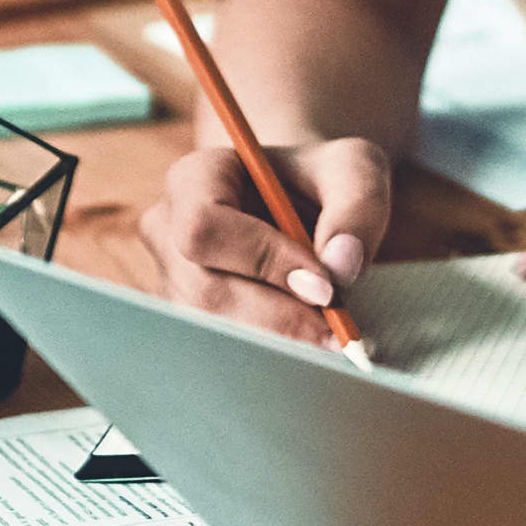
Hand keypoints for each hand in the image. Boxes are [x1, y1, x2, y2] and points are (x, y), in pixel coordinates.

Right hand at [142, 133, 395, 337]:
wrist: (306, 208)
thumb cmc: (325, 182)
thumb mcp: (355, 170)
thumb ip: (357, 205)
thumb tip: (339, 266)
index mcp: (195, 177)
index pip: (205, 225)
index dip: (262, 260)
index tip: (325, 286)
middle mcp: (168, 229)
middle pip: (205, 289)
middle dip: (277, 316)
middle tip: (337, 331)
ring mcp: (172, 280)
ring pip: (212, 330)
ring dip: (276, 341)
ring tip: (329, 336)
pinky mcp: (188, 319)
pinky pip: (219, 351)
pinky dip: (269, 354)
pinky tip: (307, 347)